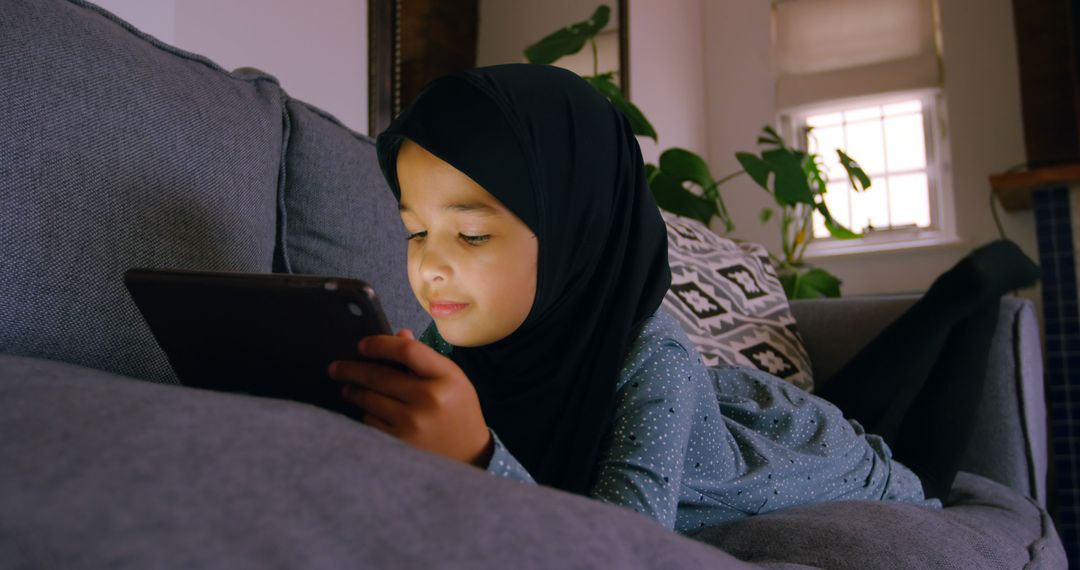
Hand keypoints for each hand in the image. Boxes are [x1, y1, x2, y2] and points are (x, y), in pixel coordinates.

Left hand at [328, 330, 493, 467]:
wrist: (470, 455)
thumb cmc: (457, 410)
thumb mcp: (451, 378)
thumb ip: (424, 357)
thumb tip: (397, 335)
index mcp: (446, 377)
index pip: (407, 351)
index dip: (379, 344)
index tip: (362, 345)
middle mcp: (429, 399)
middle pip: (380, 375)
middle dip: (351, 369)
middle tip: (336, 367)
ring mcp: (413, 424)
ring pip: (369, 399)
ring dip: (354, 391)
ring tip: (348, 388)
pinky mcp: (400, 443)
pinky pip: (370, 422)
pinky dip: (366, 414)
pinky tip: (368, 411)